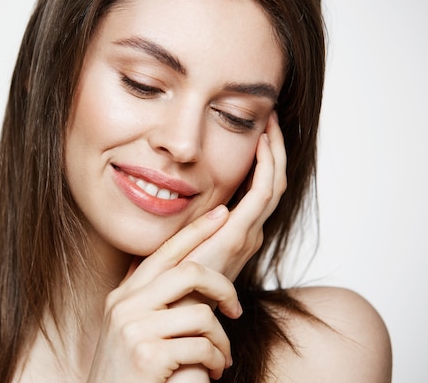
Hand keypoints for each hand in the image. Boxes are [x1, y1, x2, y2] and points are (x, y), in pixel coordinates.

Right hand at [87, 208, 240, 382]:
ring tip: (220, 357)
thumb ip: (150, 300)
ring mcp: (133, 329)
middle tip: (235, 309)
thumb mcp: (130, 328)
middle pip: (189, 273)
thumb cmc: (128, 372)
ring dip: (221, 340)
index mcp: (123, 295)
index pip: (164, 252)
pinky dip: (215, 360)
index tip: (222, 213)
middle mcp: (125, 306)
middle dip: (223, 287)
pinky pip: (201, 347)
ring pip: (201, 314)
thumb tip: (181, 270)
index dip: (196, 230)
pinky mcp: (147, 355)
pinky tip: (212, 373)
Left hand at [167, 111, 286, 382]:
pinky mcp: (239, 235)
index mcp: (236, 234)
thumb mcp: (172, 243)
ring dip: (274, 151)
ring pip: (273, 183)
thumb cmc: (165, 280)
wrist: (168, 309)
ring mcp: (247, 234)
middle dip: (274, 148)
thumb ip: (175, 222)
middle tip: (271, 117)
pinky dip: (267, 165)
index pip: (260, 189)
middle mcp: (248, 233)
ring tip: (271, 120)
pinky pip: (263, 192)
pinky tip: (262, 140)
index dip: (263, 159)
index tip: (257, 128)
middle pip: (273, 182)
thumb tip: (153, 195)